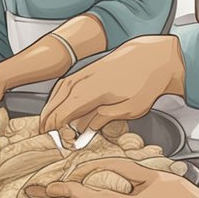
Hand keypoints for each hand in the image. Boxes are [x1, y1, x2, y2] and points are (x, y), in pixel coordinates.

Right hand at [39, 35, 186, 135]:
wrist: (154, 56)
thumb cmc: (146, 82)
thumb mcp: (129, 109)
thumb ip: (103, 118)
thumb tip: (85, 129)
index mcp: (93, 91)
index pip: (65, 111)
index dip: (57, 128)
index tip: (58, 141)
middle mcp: (84, 79)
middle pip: (57, 100)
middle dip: (48, 119)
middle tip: (44, 135)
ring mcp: (85, 72)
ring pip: (59, 90)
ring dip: (50, 106)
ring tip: (47, 122)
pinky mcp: (88, 69)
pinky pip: (65, 83)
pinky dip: (58, 95)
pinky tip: (58, 103)